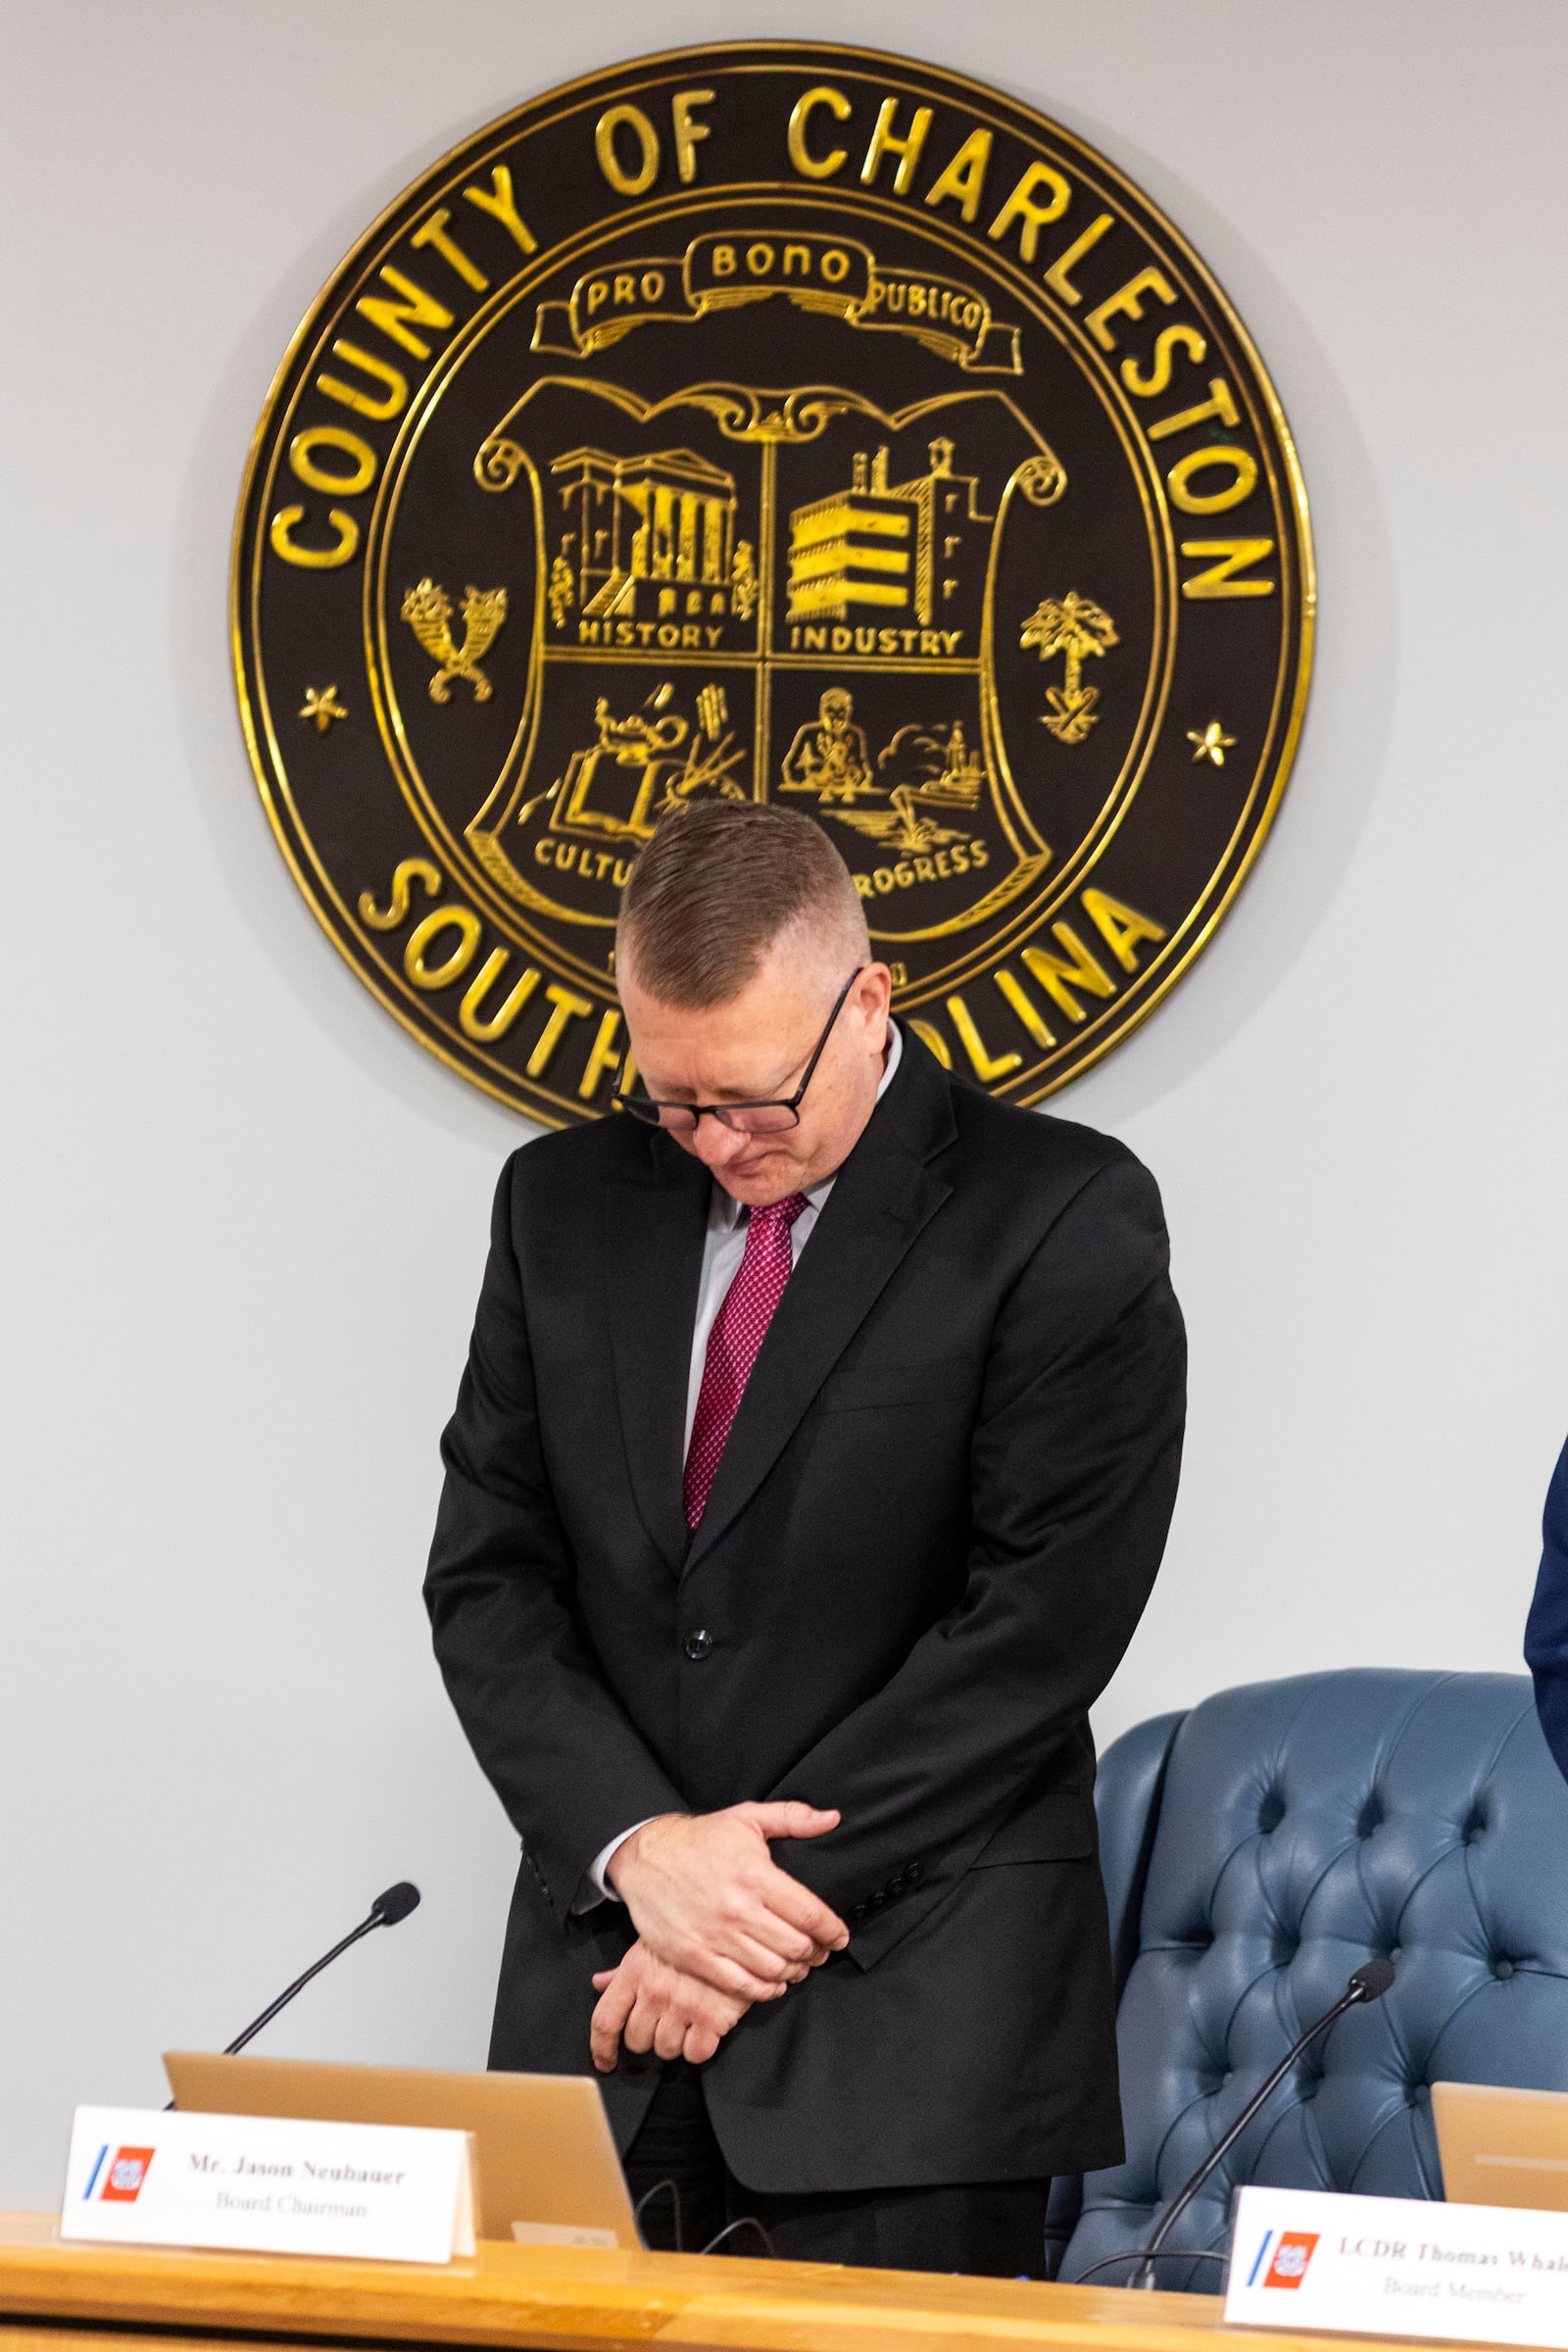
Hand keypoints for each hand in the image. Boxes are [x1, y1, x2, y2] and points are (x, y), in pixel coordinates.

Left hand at [589, 1940, 749, 2070]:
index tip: (606, 2060)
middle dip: (649, 2037)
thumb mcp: (653, 1943)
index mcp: (636, 1971)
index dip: (601, 2048)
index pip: (605, 2021)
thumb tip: (599, 1983)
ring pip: (665, 2050)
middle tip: (665, 2019)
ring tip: (689, 2018)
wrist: (739, 1931)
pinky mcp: (711, 2019)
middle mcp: (655, 1991)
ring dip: (676, 2041)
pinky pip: (695, 2054)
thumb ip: (624, 1970)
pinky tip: (706, 2026)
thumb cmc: (695, 1934)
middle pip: (636, 2041)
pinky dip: (700, 2047)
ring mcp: (683, 2006)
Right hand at [607, 1802, 848, 1999]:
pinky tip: (773, 1983)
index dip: (832, 1930)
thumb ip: (793, 1817)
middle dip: (816, 1953)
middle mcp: (738, 1909)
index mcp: (756, 1875)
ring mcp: (715, 1936)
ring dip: (794, 1972)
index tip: (840, 1936)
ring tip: (799, 1965)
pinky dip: (764, 1991)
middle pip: (795, 1946)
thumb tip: (832, 1818)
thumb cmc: (700, 1838)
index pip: (809, 1914)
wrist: (646, 1857)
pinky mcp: (695, 1957)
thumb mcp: (747, 1817)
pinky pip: (740, 1986)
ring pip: (772, 1969)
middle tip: (820, 1951)